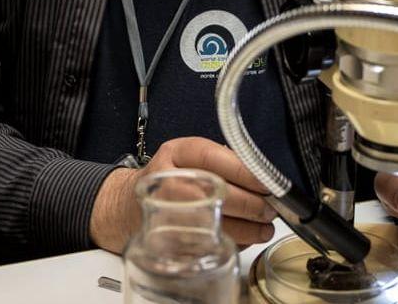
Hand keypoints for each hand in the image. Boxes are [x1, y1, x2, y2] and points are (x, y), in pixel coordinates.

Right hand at [89, 137, 277, 253]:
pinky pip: (206, 244)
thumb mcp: (188, 157)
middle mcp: (167, 179)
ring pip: (216, 223)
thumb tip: (264, 176)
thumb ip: (223, 161)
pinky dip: (232, 243)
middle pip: (218, 193)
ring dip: (249, 229)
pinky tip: (243, 238)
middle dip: (253, 205)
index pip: (216, 158)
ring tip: (264, 228)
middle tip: (270, 209)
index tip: (270, 184)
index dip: (247, 173)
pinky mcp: (167, 240)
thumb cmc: (169, 179)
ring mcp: (165, 211)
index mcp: (176, 153)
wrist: (127, 206)